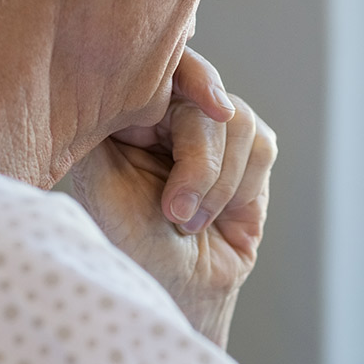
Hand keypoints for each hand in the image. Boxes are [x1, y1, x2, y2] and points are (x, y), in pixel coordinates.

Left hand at [68, 47, 276, 347]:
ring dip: (216, 183)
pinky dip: (240, 190)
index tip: (207, 102)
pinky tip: (217, 221)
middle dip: (199, 159)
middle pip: (206, 95)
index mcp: (130, 113)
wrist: (173, 299)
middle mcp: (171, 117)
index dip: (190, 75)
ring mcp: (213, 136)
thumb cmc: (127, 246)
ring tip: (187, 223)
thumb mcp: (101, 181)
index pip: (164, 65)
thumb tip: (118, 66)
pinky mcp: (250, 160)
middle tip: (177, 212)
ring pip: (239, 121)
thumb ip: (109, 122)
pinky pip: (263, 148)